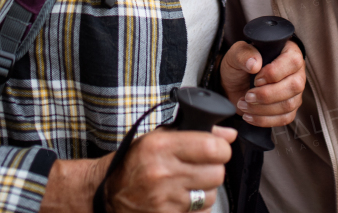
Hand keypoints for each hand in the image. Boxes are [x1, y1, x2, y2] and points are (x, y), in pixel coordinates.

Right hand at [106, 125, 236, 212]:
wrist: (108, 195)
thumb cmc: (134, 164)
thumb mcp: (159, 138)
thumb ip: (196, 132)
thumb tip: (229, 134)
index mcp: (161, 147)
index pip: (213, 148)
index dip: (220, 148)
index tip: (216, 149)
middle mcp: (163, 173)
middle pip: (217, 173)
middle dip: (213, 169)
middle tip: (199, 167)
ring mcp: (165, 200)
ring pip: (211, 195)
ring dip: (204, 190)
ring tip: (187, 184)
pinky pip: (200, 212)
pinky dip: (196, 207)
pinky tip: (181, 199)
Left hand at [219, 40, 305, 126]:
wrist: (234, 83)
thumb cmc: (239, 65)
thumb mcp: (236, 54)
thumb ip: (244, 54)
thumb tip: (255, 64)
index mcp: (288, 51)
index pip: (292, 61)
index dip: (274, 73)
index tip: (256, 79)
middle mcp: (296, 71)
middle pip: (294, 86)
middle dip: (267, 95)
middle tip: (248, 95)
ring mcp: (295, 92)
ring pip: (289, 104)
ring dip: (263, 109)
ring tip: (244, 104)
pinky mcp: (289, 108)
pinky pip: (284, 118)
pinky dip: (264, 120)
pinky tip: (250, 116)